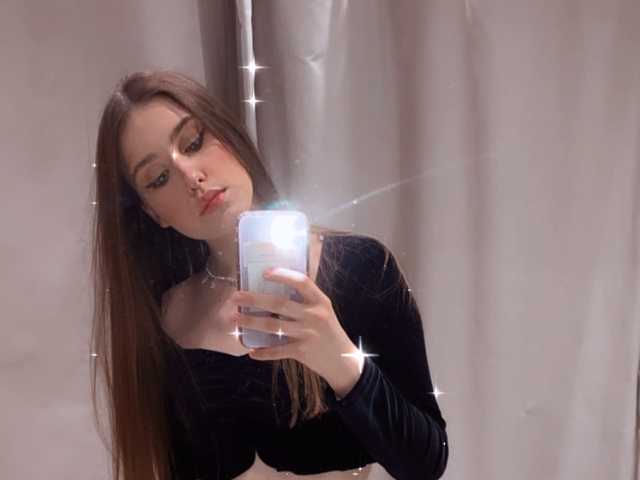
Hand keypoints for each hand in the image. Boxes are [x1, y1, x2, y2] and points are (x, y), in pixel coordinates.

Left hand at [229, 267, 361, 396]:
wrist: (343, 360)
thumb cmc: (329, 332)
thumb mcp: (323, 311)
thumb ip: (306, 301)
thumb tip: (277, 290)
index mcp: (320, 301)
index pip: (301, 282)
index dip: (283, 275)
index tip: (264, 272)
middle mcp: (314, 315)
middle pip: (279, 303)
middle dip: (254, 299)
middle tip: (235, 297)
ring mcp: (307, 334)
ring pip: (273, 326)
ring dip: (251, 322)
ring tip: (235, 318)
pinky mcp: (302, 351)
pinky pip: (277, 350)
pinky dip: (263, 352)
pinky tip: (252, 351)